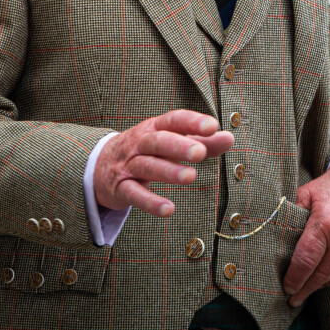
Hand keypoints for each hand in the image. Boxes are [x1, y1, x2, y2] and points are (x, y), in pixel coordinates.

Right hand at [93, 109, 233, 216]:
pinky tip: (169, 209)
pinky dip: (150, 202)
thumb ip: (201, 141)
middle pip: (158, 141)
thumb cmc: (146, 151)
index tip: (212, 126)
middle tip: (200, 152)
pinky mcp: (120, 188)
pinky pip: (134, 194)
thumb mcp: (170, 142)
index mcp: (155, 127)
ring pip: (147, 166)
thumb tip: (230, 137)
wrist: (99, 165)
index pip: (173, 120)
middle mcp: (140, 143)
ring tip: (191, 177)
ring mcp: (128, 165)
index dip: (192, 121)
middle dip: (178, 145)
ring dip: (168, 171)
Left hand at [283, 156, 329, 305]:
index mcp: (325, 224)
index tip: (285, 287)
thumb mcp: (308, 192)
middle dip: (304, 290)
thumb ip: (293, 213)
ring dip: (319, 286)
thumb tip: (278, 234)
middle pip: (320, 276)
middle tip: (292, 299)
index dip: (294, 278)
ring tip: (305, 291)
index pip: (305, 260)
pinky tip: (323, 278)